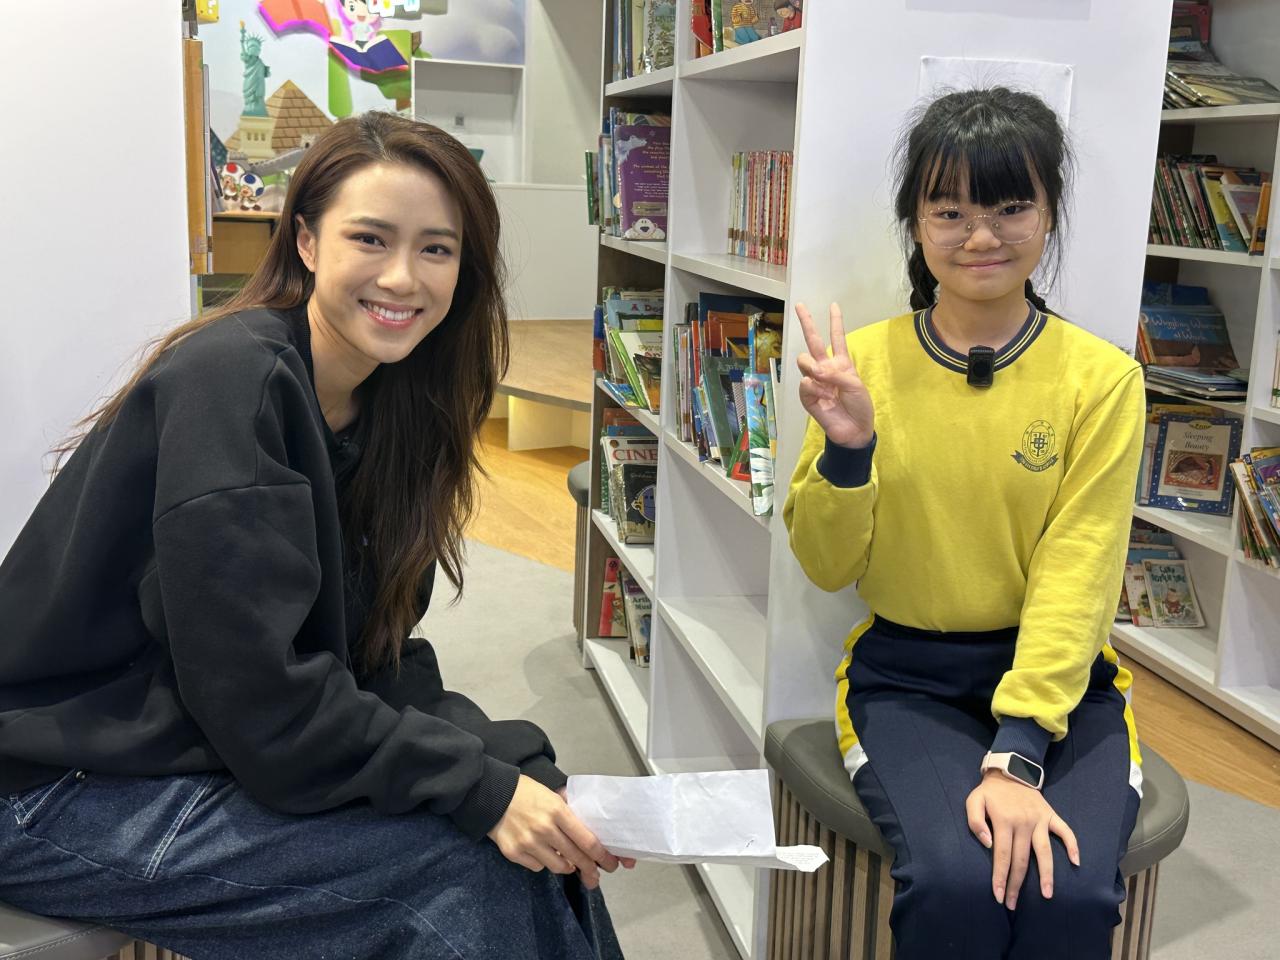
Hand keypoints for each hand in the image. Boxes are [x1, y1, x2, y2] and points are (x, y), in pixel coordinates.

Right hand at [489, 776, 619, 887]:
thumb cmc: (526, 792)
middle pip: (576, 857)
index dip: (602, 856)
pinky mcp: (514, 853)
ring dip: (567, 866)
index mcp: (558, 811)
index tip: (611, 863)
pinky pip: (537, 867)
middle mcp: (545, 829)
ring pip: (558, 867)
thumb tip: (589, 834)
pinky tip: (542, 853)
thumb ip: (569, 814)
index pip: (587, 841)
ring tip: (568, 862)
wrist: (492, 794)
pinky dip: (543, 863)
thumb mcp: (552, 795)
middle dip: (590, 868)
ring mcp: (528, 843)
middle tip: (595, 874)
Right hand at [794, 302, 874, 448]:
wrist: (854, 430)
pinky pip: (804, 384)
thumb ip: (835, 374)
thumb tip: (813, 372)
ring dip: (811, 366)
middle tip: (800, 305)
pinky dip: (813, 388)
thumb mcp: (855, 385)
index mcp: (841, 364)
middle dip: (807, 322)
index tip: (834, 305)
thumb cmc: (859, 406)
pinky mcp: (808, 397)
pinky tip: (822, 394)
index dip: (835, 322)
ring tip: (821, 377)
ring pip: (804, 361)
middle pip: (813, 341)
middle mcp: (826, 369)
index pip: (837, 338)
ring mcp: (815, 382)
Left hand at [966, 771, 1079, 909]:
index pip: (1002, 856)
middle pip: (1021, 860)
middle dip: (1016, 884)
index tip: (998, 896)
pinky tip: (1076, 862)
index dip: (1000, 877)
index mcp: (1004, 821)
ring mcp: (1040, 821)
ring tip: (1047, 894)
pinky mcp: (1051, 816)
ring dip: (1046, 874)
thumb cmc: (990, 792)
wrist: (1010, 771)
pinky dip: (1072, 845)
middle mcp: (1024, 823)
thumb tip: (987, 844)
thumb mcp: (974, 801)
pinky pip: (1065, 831)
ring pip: (1044, 852)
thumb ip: (975, 822)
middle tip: (1012, 904)